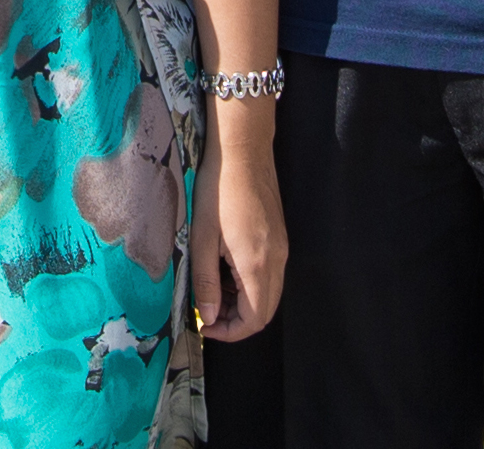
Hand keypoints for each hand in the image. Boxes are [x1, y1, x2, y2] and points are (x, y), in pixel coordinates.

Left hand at [192, 119, 286, 341]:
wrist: (242, 151)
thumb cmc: (218, 191)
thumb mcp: (202, 239)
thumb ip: (205, 284)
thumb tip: (210, 318)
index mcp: (257, 265)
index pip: (254, 320)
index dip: (230, 332)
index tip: (205, 326)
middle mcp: (277, 261)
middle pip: (266, 312)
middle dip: (237, 322)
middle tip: (208, 313)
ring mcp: (282, 248)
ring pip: (269, 295)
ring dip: (244, 304)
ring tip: (213, 291)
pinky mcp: (280, 237)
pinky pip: (271, 275)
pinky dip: (251, 285)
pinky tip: (226, 270)